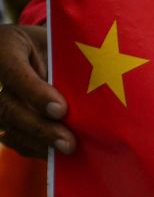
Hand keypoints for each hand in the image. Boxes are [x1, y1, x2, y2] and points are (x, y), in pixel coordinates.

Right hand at [0, 25, 73, 156]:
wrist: (53, 50)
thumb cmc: (64, 43)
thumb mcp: (67, 41)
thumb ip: (72, 62)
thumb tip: (100, 92)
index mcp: (8, 48)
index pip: (13, 71)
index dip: (34, 93)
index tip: (60, 109)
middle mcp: (0, 73)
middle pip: (9, 106)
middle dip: (40, 128)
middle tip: (68, 143)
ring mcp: (3, 96)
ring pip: (10, 125)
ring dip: (39, 143)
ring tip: (67, 151)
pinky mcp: (10, 117)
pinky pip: (15, 138)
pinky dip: (36, 149)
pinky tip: (58, 156)